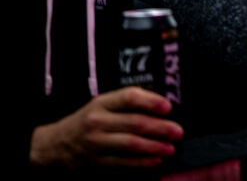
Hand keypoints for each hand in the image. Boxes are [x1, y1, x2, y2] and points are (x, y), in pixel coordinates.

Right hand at [30, 87, 182, 169]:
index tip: (168, 107)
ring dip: (154, 147)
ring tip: (170, 148)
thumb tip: (162, 105)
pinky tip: (155, 160)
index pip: (129, 98)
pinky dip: (142, 163)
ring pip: (131, 145)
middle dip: (160, 128)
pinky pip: (123, 163)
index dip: (151, 102)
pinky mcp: (96, 163)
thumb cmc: (88, 121)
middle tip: (177, 131)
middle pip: (135, 123)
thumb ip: (128, 103)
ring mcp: (96, 144)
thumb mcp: (103, 105)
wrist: (55, 145)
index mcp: (102, 103)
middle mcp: (98, 122)